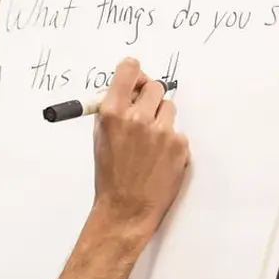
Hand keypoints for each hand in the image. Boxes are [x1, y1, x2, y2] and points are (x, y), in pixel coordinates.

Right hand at [92, 57, 188, 232]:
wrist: (126, 208)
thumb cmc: (110, 175)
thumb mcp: (100, 137)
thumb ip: (112, 109)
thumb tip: (126, 89)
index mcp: (112, 113)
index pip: (129, 70)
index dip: (134, 73)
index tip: (135, 79)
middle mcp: (137, 118)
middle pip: (154, 86)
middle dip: (149, 98)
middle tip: (144, 115)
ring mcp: (161, 132)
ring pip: (169, 108)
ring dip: (161, 119)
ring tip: (150, 143)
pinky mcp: (179, 145)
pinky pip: (177, 131)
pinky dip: (170, 141)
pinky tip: (158, 157)